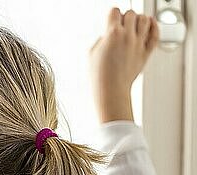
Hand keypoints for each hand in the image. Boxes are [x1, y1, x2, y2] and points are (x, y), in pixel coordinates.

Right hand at [89, 8, 158, 122]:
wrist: (110, 90)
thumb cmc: (99, 76)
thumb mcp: (92, 53)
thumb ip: (102, 39)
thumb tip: (109, 35)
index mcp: (111, 34)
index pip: (114, 11)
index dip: (112, 14)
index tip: (111, 18)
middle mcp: (127, 37)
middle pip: (131, 14)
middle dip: (125, 17)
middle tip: (121, 24)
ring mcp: (138, 44)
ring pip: (145, 20)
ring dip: (139, 19)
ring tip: (134, 25)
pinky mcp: (146, 53)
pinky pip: (155, 34)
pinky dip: (154, 26)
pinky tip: (150, 23)